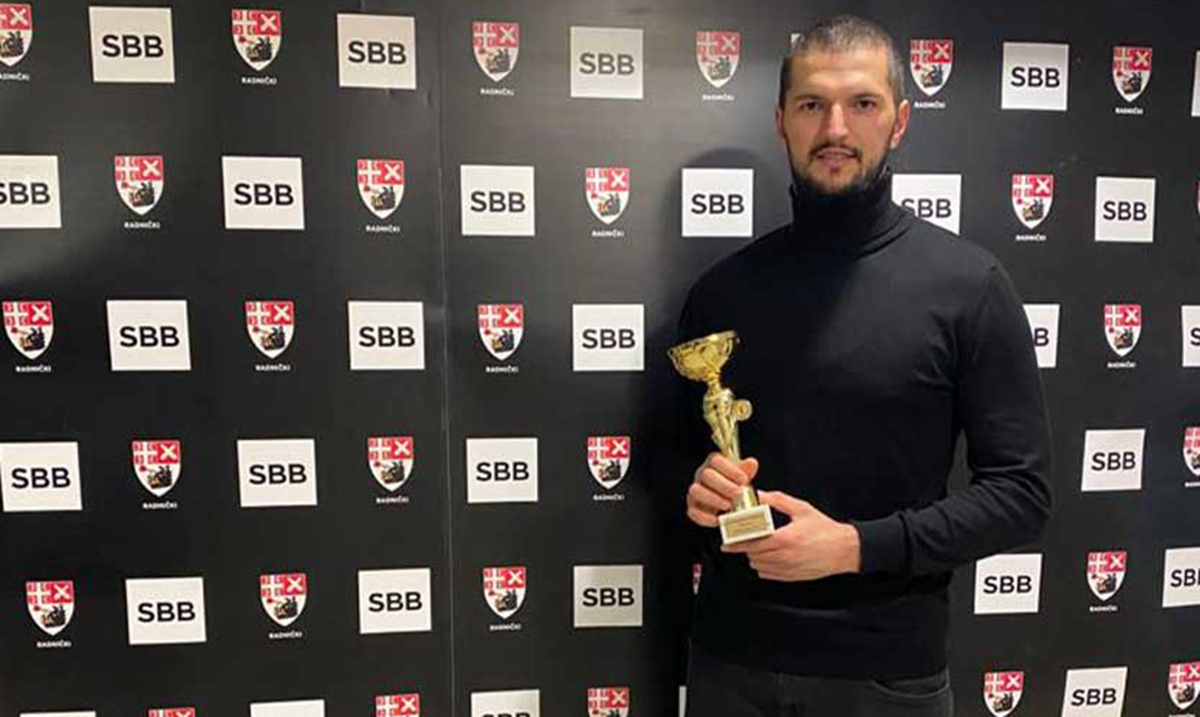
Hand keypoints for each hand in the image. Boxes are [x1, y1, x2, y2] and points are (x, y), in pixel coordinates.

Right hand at [686, 452, 757, 528]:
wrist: (732, 506)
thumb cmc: (736, 488)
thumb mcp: (743, 479)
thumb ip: (746, 471)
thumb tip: (751, 463)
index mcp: (713, 464)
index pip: (716, 460)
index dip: (730, 469)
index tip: (744, 479)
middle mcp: (701, 475)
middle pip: (706, 474)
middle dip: (724, 485)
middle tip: (739, 494)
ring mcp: (696, 492)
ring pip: (696, 491)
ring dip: (713, 499)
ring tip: (729, 506)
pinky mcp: (693, 508)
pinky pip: (693, 511)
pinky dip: (706, 517)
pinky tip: (719, 519)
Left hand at [721, 490, 861, 580]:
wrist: (845, 550)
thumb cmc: (825, 529)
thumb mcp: (802, 509)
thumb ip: (778, 501)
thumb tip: (760, 495)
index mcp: (785, 538)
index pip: (752, 542)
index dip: (736, 541)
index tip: (727, 540)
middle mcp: (784, 556)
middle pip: (752, 554)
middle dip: (744, 546)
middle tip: (739, 539)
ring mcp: (787, 569)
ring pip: (757, 565)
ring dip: (753, 556)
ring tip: (756, 545)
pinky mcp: (791, 577)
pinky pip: (767, 574)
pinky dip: (762, 565)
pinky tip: (767, 555)